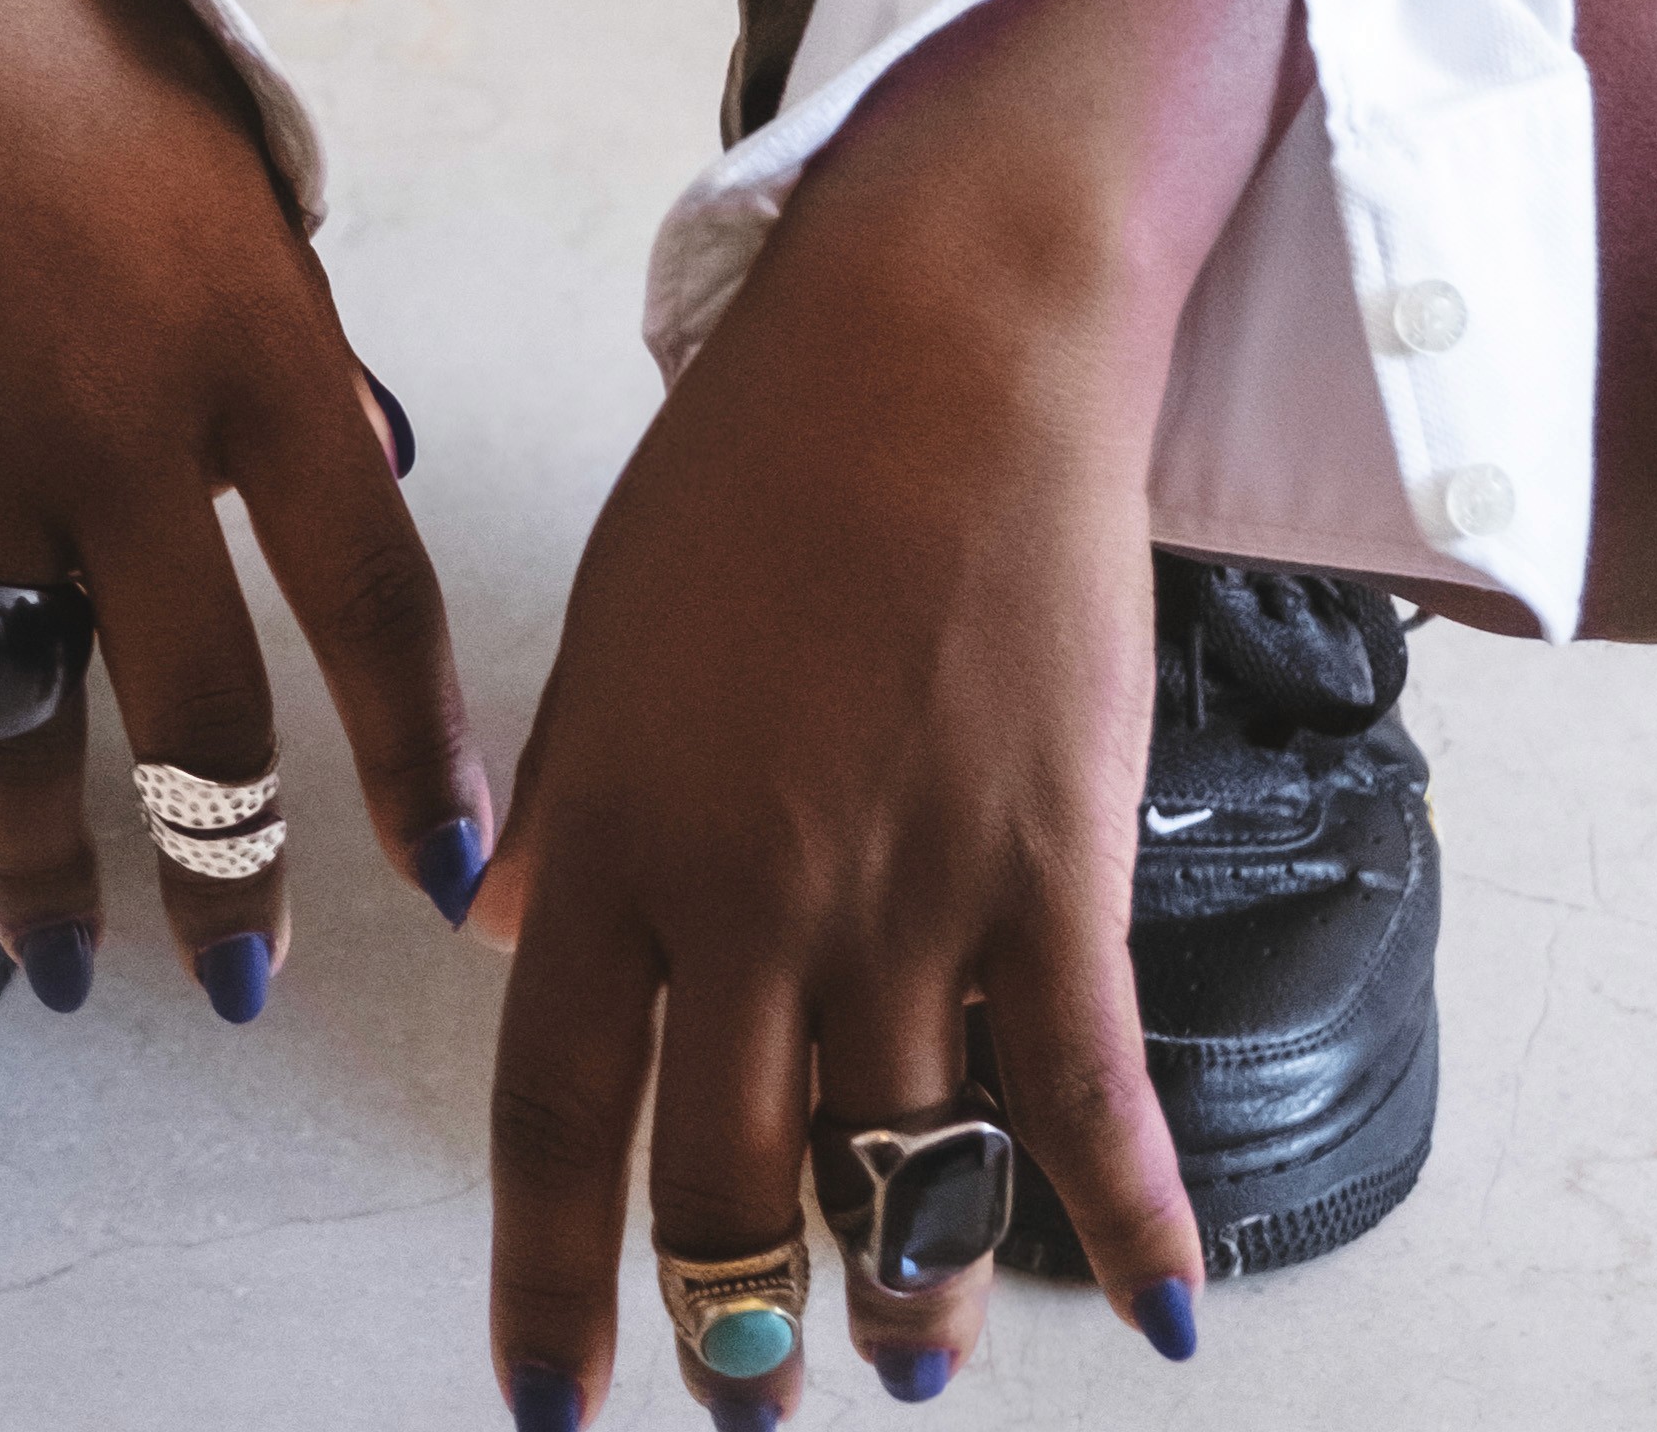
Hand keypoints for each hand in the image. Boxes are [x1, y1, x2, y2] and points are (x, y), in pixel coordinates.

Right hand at [0, 0, 488, 1013]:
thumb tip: (373, 454)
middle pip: (206, 716)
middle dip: (235, 871)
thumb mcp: (234, 149)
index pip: (377, 593)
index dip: (421, 752)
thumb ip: (298, 321)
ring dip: (51, 876)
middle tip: (249, 983)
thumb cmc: (54, 17)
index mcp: (257, 341)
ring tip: (72, 981)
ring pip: (26, 724)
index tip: (458, 867)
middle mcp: (129, 432)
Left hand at [481, 0, 1305, 1406]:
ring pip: (903, 1176)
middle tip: (745, 1402)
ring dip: (911, 1304)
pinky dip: (1130, 1223)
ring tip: (911, 1362)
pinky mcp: (1051, 864)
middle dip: (732, 1336)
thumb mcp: (608, 619)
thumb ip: (558, 794)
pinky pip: (1087, 1093)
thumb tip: (493, 926)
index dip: (551, 1287)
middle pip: (728, 1189)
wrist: (940, 331)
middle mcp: (747, 892)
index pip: (554, 1116)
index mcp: (615, 831)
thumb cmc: (763, 456)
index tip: (551, 1404)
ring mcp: (906, 890)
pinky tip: (1164, 1315)